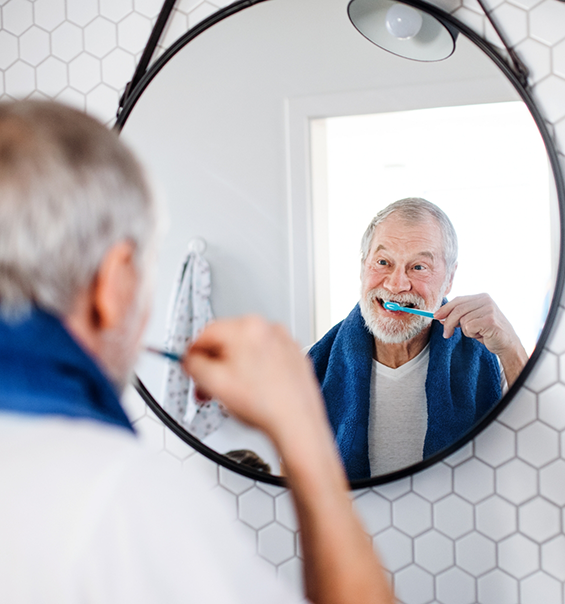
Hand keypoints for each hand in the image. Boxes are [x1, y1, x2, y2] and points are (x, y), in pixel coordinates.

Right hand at [181, 316, 325, 442]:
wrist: (298, 424)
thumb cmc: (265, 406)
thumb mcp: (214, 384)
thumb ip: (193, 365)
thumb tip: (189, 360)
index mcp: (248, 327)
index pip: (206, 333)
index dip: (193, 353)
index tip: (190, 366)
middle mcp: (269, 328)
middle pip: (228, 340)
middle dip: (214, 364)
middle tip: (208, 385)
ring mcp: (285, 342)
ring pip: (247, 349)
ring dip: (234, 368)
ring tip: (232, 392)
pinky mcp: (295, 356)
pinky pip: (267, 358)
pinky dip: (257, 371)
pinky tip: (255, 392)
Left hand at [434, 294, 517, 354]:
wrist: (507, 345)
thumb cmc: (488, 333)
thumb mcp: (471, 322)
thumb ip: (458, 317)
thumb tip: (439, 317)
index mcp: (481, 297)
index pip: (458, 300)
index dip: (445, 308)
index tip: (436, 316)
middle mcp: (486, 300)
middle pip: (458, 310)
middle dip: (448, 322)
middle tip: (446, 334)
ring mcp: (489, 309)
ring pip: (463, 320)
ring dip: (465, 330)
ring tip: (477, 333)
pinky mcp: (490, 320)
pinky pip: (469, 327)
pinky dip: (471, 334)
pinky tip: (482, 335)